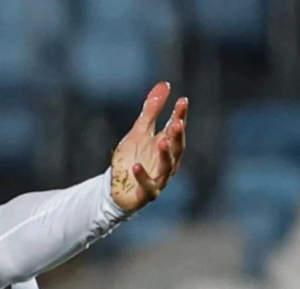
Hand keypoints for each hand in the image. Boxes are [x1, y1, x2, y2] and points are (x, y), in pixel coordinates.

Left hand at [110, 82, 187, 211]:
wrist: (117, 188)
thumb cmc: (132, 158)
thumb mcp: (139, 131)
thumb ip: (151, 110)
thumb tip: (165, 84)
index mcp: (166, 145)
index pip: (176, 128)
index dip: (180, 115)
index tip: (182, 101)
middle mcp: (167, 162)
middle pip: (176, 148)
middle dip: (177, 136)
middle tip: (178, 122)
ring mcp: (159, 179)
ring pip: (166, 167)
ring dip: (165, 155)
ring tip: (162, 141)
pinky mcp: (146, 193)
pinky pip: (147, 185)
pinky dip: (142, 176)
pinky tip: (136, 166)